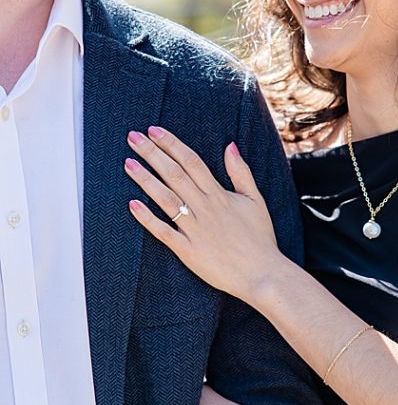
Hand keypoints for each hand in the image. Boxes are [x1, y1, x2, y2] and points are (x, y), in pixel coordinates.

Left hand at [125, 127, 284, 302]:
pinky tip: (132, 204)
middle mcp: (204, 208)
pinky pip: (163, 231)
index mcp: (219, 194)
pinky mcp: (188, 250)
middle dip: (152, 154)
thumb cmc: (260, 238)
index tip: (154, 131)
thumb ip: (241, 172)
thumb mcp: (255, 200)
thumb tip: (230, 146)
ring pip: (165, 199)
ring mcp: (194, 229)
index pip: (191, 162)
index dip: (171, 144)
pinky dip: (147, 218)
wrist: (262, 274)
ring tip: (128, 163)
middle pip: (174, 174)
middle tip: (133, 137)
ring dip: (145, 180)